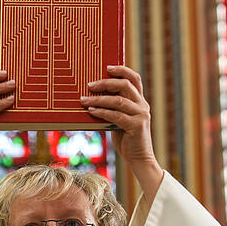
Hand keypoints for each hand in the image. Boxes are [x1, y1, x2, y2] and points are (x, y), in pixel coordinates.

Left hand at [81, 65, 162, 193]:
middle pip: (125, 85)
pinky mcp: (136, 126)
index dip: (122, 70)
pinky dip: (102, 111)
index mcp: (140, 101)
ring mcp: (141, 115)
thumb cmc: (126, 139)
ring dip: (99, 98)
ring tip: (84, 99)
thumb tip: (92, 96)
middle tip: (89, 84)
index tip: (107, 66)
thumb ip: (113, 107)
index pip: (134, 79)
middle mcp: (142, 105)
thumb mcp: (119, 119)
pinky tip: (91, 110)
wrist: (139, 159)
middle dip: (105, 82)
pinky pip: (116, 115)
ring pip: (118, 100)